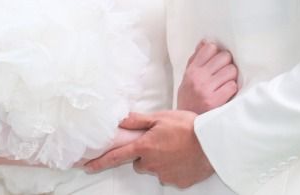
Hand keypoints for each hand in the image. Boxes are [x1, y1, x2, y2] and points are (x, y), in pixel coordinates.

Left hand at [84, 111, 213, 187]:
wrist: (213, 142)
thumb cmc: (188, 126)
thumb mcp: (162, 117)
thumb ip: (139, 120)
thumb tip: (120, 119)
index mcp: (145, 147)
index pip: (116, 156)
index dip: (100, 162)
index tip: (86, 167)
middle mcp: (151, 164)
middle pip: (139, 162)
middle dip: (145, 154)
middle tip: (161, 141)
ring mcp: (164, 175)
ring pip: (155, 169)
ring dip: (160, 160)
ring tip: (176, 148)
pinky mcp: (177, 182)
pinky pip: (169, 175)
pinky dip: (174, 168)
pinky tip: (184, 158)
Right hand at [177, 40, 238, 113]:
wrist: (186, 125)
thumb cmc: (189, 99)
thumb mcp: (187, 78)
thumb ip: (196, 60)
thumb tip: (205, 42)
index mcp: (191, 70)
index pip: (210, 48)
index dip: (217, 53)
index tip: (217, 61)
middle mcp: (198, 78)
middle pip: (224, 57)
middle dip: (227, 64)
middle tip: (224, 73)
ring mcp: (206, 89)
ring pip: (231, 71)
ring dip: (231, 77)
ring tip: (225, 84)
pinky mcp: (215, 101)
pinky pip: (232, 86)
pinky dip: (232, 89)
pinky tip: (226, 94)